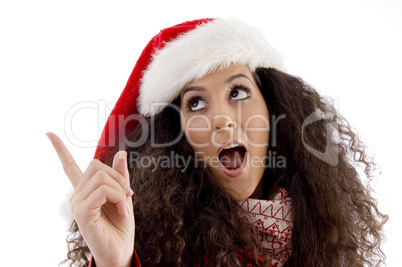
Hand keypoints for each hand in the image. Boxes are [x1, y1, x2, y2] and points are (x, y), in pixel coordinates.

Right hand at [47, 132, 134, 266]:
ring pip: (101, 177)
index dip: (60, 149)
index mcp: (85, 190)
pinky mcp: (81, 212)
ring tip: (124, 207)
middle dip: (118, 177)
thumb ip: (120, 176)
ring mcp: (77, 203)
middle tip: (128, 195)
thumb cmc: (120, 225)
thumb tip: (121, 152)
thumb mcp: (123, 196)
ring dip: (120, 190)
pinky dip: (117, 197)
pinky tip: (122, 211)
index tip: (49, 133)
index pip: (69, 166)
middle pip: (95, 165)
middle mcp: (77, 195)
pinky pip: (102, 191)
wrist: (120, 251)